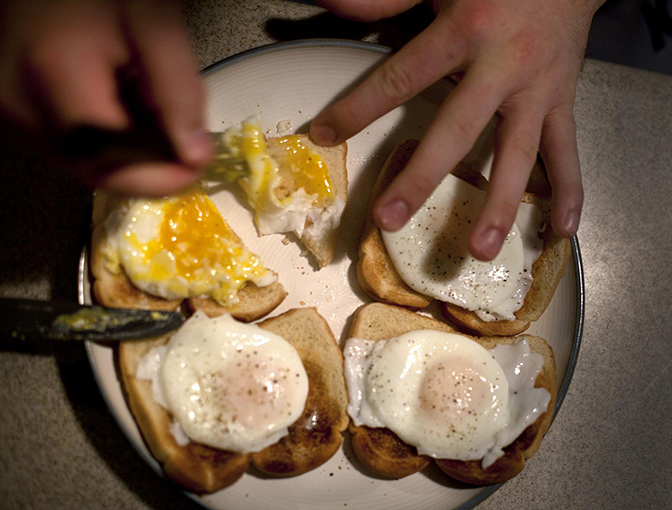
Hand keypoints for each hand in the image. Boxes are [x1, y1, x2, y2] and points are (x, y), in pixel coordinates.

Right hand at [0, 0, 209, 195]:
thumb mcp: (156, 24)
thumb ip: (179, 91)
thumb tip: (195, 157)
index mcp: (54, 70)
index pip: (110, 158)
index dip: (156, 175)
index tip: (195, 163)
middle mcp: (19, 99)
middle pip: (94, 168)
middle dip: (146, 165)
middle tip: (180, 138)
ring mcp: (9, 107)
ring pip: (79, 163)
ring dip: (125, 153)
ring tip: (145, 106)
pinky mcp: (10, 108)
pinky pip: (64, 146)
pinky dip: (103, 140)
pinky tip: (118, 103)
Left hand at [311, 0, 602, 259]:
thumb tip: (331, 5)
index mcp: (465, 30)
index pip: (401, 77)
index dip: (360, 108)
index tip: (325, 135)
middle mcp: (503, 66)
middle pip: (458, 129)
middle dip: (423, 177)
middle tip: (391, 218)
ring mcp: (538, 91)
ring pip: (519, 155)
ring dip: (501, 206)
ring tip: (479, 249)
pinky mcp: (563, 102)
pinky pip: (567, 152)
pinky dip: (569, 192)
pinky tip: (559, 230)